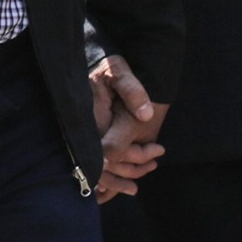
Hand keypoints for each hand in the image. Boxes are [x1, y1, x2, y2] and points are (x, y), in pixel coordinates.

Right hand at [90, 53, 167, 201]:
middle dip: (131, 170)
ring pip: (97, 167)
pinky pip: (92, 163)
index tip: (158, 150)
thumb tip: (146, 115)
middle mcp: (85, 130)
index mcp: (93, 117)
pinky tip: (118, 182)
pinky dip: (106, 176)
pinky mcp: (84, 135)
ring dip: (119, 177)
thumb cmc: (106, 65)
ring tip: (145, 173)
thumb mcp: (120, 72)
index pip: (112, 149)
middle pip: (104, 164)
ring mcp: (82, 135)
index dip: (135, 155)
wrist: (92, 59)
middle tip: (154, 164)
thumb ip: (133, 91)